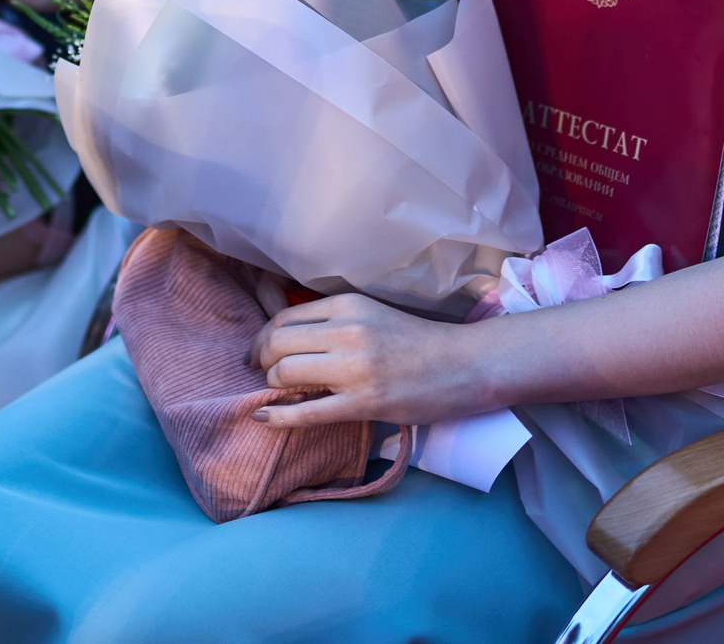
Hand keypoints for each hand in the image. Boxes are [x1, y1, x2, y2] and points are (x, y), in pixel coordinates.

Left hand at [246, 293, 494, 428]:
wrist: (464, 365)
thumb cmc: (417, 342)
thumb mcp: (371, 315)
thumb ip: (333, 321)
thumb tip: (286, 337)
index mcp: (347, 305)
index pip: (284, 319)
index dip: (263, 338)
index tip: (259, 353)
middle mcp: (347, 331)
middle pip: (278, 344)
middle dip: (262, 360)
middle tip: (260, 373)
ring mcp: (355, 368)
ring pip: (286, 373)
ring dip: (273, 385)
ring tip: (277, 392)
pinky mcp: (364, 402)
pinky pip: (308, 411)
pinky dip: (279, 416)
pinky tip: (264, 417)